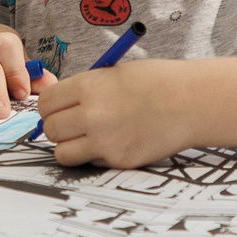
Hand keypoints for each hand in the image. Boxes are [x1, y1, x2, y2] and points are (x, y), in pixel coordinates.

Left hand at [33, 59, 202, 167]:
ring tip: (87, 136)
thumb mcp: (112, 74)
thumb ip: (83, 90)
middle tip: (72, 124)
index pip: (46, 103)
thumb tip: (57, 107)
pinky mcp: (119, 160)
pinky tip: (112, 142)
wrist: (191, 102)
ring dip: (70, 146)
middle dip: (58, 127)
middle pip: (50, 129)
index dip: (50, 107)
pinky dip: (94, 155)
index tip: (59, 108)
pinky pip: (89, 162)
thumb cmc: (155, 82)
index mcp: (89, 86)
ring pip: (63, 153)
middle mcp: (93, 114)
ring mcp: (105, 141)